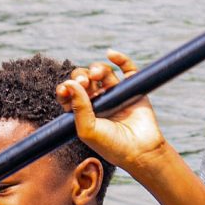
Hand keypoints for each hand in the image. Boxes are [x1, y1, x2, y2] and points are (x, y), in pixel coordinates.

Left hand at [55, 50, 167, 169]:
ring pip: (103, 72)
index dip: (65, 88)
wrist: (140, 151)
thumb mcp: (88, 130)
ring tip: (97, 74)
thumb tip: (70, 83)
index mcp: (83, 111)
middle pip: (84, 79)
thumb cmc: (112, 146)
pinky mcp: (132, 88)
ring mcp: (115, 93)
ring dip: (97, 68)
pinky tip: (111, 54)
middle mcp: (98, 101)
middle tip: (84, 83)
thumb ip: (78, 107)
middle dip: (81, 76)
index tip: (64, 89)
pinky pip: (126, 68)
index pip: (70, 93)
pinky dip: (119, 58)